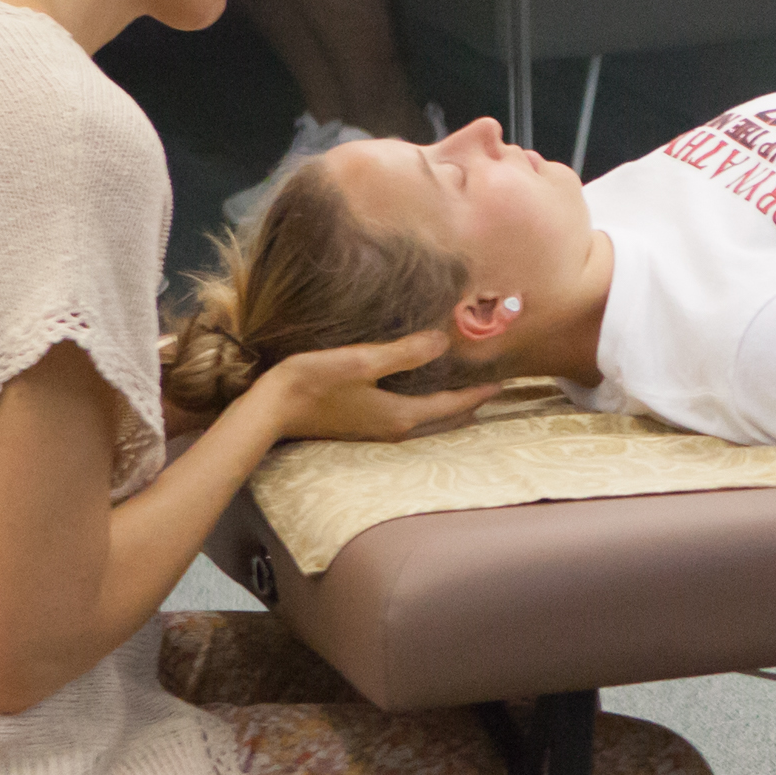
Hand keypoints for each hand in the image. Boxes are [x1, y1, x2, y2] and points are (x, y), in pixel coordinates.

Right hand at [253, 324, 501, 442]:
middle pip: (445, 421)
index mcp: (402, 415)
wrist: (271, 408)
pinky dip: (428, 409)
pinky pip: (410, 420)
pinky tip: (424, 395)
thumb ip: (406, 353)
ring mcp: (378, 432)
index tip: (503, 380)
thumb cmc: (314, 381)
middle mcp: (396, 430)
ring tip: (466, 391)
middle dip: (470, 404)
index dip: (479, 392)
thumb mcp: (363, 360)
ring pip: (428, 423)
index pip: (453, 405)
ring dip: (450, 409)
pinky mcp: (364, 426)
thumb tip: (444, 342)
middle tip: (492, 386)